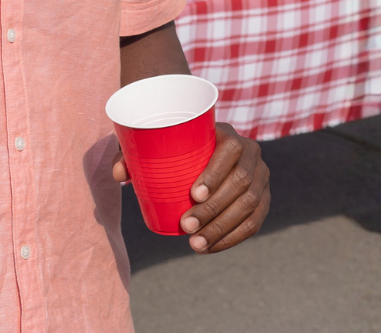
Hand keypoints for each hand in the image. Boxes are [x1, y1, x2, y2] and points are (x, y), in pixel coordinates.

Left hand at [112, 122, 269, 252]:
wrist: (205, 150)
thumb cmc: (175, 146)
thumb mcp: (157, 144)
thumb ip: (134, 154)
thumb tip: (117, 175)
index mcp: (228, 133)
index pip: (230, 150)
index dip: (215, 173)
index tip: (192, 194)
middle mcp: (251, 152)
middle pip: (240, 183)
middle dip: (214, 209)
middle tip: (186, 226)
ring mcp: (261, 176)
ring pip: (249, 205)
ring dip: (222, 228)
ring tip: (195, 243)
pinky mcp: (263, 198)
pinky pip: (254, 222)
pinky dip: (233, 238)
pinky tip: (211, 247)